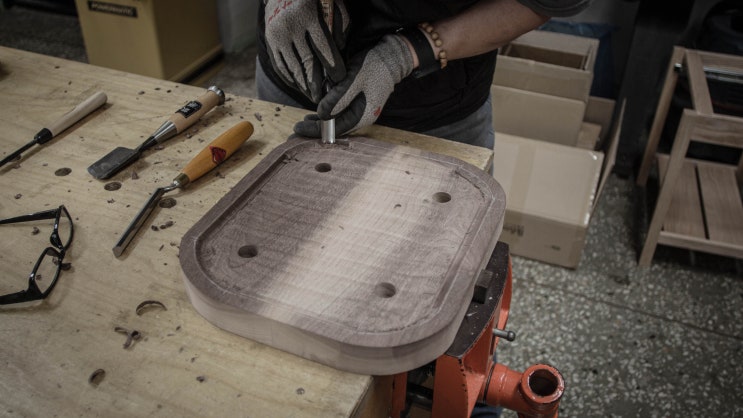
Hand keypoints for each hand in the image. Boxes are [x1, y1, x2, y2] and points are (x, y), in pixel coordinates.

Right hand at [264, 0, 348, 102]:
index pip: (323, 48)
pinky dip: (288, 78)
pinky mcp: (269, 40)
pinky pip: (279, 65)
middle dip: (316, 83)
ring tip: (311, 96)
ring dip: (302, 85)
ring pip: (291, 67)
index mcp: (308, 15)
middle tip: (322, 98)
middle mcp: (290, 26)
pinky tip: (297, 86)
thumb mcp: (329, 2)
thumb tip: (340, 47)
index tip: (339, 80)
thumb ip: (339, 21)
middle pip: (306, 61)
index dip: (332, 66)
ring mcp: (277, 35)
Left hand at [294, 34, 414, 136]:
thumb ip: (338, 99)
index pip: (335, 129)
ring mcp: (361, 109)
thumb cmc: (373, 66)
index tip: (298, 128)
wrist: (391, 55)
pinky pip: (341, 112)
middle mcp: (362, 116)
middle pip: (336, 128)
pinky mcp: (359, 101)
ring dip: (321, 121)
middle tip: (298, 127)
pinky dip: (329, 112)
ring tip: (306, 120)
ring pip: (338, 120)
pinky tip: (318, 111)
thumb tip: (322, 115)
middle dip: (317, 128)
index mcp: (362, 115)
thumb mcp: (353, 80)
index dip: (315, 130)